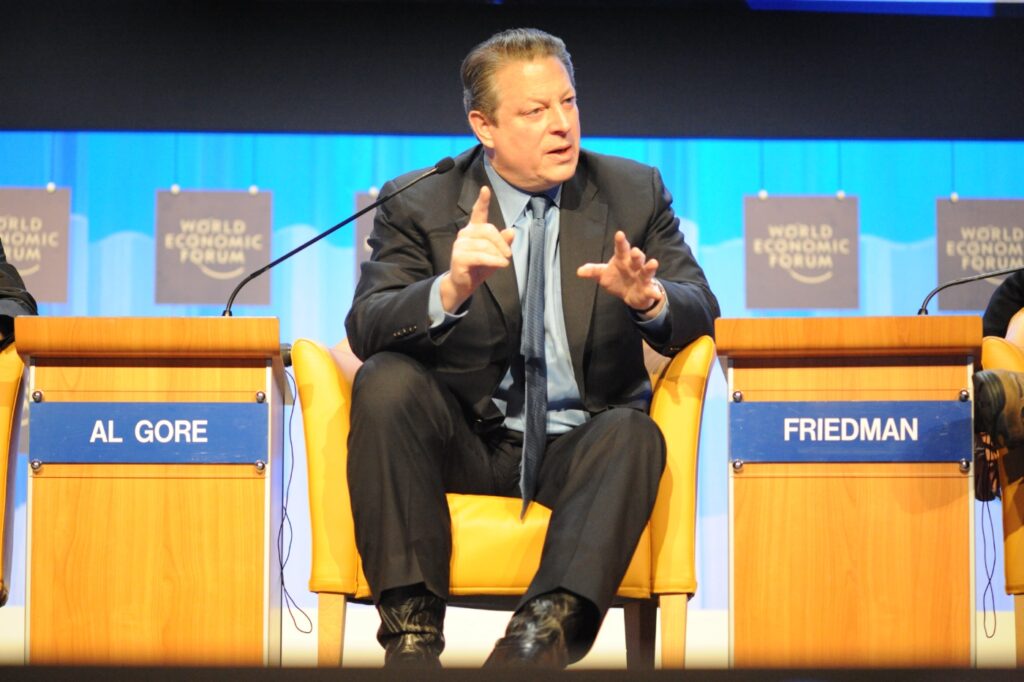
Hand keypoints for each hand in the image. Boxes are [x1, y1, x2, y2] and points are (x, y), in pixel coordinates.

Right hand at [440, 186, 515, 311]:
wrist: (464, 284)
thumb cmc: (480, 267)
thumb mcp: (496, 254)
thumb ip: (503, 243)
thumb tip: (511, 231)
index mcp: (474, 229)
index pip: (478, 212)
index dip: (482, 201)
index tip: (485, 189)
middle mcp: (465, 233)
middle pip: (488, 230)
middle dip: (501, 242)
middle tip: (508, 255)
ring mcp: (460, 245)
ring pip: (485, 245)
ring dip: (498, 254)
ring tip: (504, 262)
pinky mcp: (459, 257)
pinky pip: (480, 256)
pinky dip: (493, 261)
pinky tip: (501, 264)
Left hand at [577, 231, 664, 316]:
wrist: (631, 294)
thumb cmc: (617, 278)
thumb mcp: (603, 275)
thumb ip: (593, 271)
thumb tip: (579, 271)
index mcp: (623, 260)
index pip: (621, 249)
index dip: (620, 242)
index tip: (619, 234)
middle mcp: (634, 266)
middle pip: (636, 258)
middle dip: (637, 255)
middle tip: (635, 251)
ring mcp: (642, 277)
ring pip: (647, 271)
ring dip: (650, 267)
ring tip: (653, 263)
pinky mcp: (647, 289)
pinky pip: (651, 291)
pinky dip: (654, 292)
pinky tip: (657, 294)